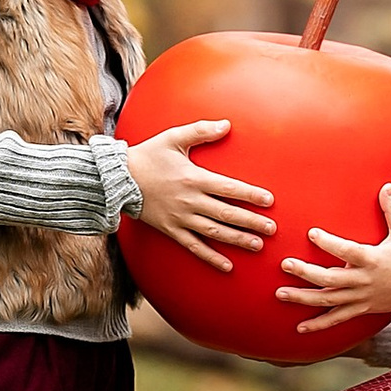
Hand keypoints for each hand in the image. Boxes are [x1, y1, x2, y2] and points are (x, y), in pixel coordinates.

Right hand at [127, 117, 273, 270]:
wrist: (118, 179)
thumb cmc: (148, 155)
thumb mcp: (173, 137)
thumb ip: (201, 131)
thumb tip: (227, 125)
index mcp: (194, 178)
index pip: (230, 189)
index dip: (251, 195)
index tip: (269, 202)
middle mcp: (190, 201)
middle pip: (227, 214)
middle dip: (252, 222)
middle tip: (272, 229)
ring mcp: (181, 218)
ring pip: (215, 233)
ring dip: (237, 240)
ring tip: (257, 245)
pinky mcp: (171, 230)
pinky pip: (194, 247)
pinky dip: (211, 257)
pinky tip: (227, 266)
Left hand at [273, 184, 390, 331]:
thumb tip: (386, 186)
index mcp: (372, 260)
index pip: (346, 251)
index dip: (328, 242)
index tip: (311, 233)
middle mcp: (363, 280)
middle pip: (330, 279)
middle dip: (305, 272)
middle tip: (285, 264)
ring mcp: (360, 297)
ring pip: (328, 300)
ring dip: (303, 297)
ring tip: (281, 293)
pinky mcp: (361, 309)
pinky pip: (337, 319)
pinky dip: (319, 325)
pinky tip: (300, 327)